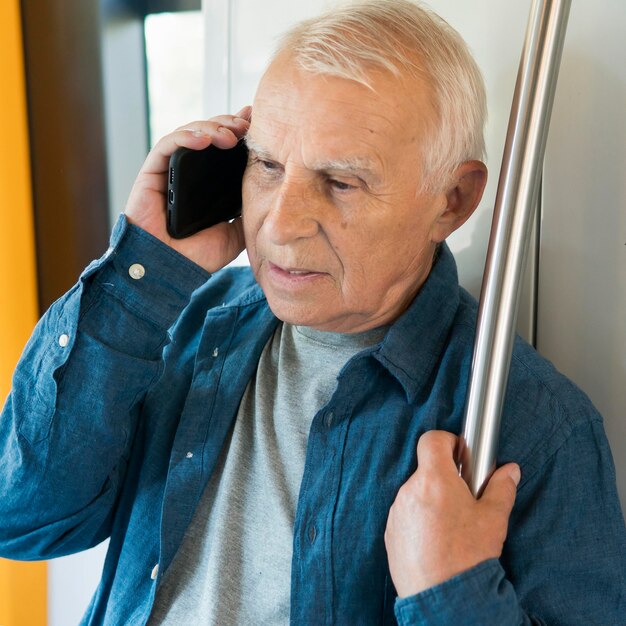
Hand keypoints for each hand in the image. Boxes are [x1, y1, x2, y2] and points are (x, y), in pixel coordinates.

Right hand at [124, 107, 250, 272]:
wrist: (170, 270)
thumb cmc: (198, 255)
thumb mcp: (235, 232)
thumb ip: (246, 212)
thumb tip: (268, 193)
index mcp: (208, 184)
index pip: (224, 149)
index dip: (239, 132)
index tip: (257, 123)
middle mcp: (189, 173)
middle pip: (208, 135)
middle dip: (229, 125)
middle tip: (246, 125)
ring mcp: (171, 171)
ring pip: (190, 134)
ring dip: (211, 129)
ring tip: (230, 135)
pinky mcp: (152, 172)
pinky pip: (167, 146)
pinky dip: (186, 137)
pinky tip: (204, 140)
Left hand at [384, 430, 519, 597]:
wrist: (444, 599)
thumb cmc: (468, 557)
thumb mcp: (493, 520)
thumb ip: (501, 488)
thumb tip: (510, 471)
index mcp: (434, 480)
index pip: (432, 440)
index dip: (447, 442)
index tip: (461, 455)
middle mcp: (410, 491)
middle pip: (427, 471)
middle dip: (446, 480)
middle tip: (464, 501)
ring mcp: (397, 512)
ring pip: (417, 494)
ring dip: (432, 501)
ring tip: (452, 528)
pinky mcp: (390, 532)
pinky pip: (406, 515)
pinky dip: (420, 521)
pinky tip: (437, 542)